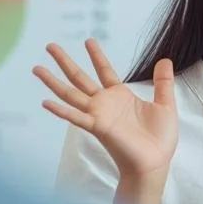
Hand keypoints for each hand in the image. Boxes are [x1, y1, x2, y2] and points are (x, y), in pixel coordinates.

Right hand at [33, 39, 177, 177]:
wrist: (155, 163)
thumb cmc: (160, 139)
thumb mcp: (165, 104)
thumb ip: (163, 82)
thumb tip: (166, 60)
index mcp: (120, 96)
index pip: (104, 70)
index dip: (96, 56)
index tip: (88, 40)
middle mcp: (105, 103)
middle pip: (80, 78)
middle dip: (65, 62)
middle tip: (50, 45)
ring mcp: (98, 115)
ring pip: (70, 94)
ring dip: (53, 82)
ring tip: (36, 68)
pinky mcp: (98, 128)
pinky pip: (76, 117)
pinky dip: (60, 111)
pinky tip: (45, 102)